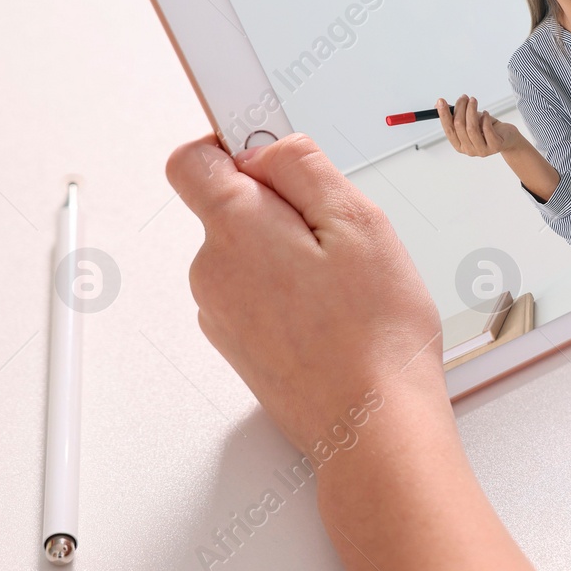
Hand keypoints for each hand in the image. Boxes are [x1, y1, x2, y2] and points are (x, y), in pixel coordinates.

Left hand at [165, 133, 444, 456]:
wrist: (373, 426)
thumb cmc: (376, 335)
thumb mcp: (360, 221)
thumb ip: (305, 167)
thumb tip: (270, 148)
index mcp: (234, 230)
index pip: (194, 159)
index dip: (235, 144)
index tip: (275, 152)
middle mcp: (211, 272)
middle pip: (231, 207)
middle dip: (283, 207)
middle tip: (342, 236)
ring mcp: (221, 314)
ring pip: (250, 253)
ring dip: (292, 254)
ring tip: (347, 284)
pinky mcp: (239, 346)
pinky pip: (258, 294)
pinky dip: (292, 293)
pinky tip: (337, 314)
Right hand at [438, 95, 523, 156]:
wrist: (507, 138)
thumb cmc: (487, 128)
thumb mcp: (469, 121)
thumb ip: (455, 114)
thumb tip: (438, 105)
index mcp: (459, 145)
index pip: (448, 129)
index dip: (443, 114)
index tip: (441, 101)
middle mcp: (468, 150)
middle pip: (459, 126)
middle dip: (460, 108)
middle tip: (464, 97)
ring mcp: (481, 150)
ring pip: (471, 128)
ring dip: (471, 110)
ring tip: (474, 101)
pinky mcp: (494, 146)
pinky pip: (486, 130)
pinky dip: (485, 118)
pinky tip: (486, 113)